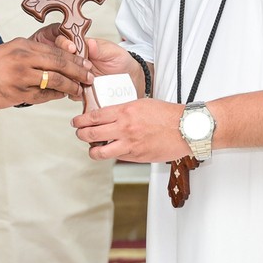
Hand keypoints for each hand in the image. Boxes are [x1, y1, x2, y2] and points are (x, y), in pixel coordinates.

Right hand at [0, 37, 91, 109]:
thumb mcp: (9, 52)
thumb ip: (30, 56)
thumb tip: (52, 63)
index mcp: (23, 45)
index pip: (56, 51)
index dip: (75, 59)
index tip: (86, 64)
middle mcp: (23, 58)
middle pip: (60, 64)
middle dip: (79, 72)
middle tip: (90, 78)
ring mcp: (20, 76)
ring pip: (54, 80)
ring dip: (70, 87)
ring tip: (78, 91)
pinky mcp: (16, 92)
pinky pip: (42, 95)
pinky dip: (53, 96)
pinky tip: (59, 97)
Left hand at [73, 98, 188, 161]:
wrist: (185, 128)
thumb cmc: (167, 114)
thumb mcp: (142, 104)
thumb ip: (125, 110)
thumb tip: (111, 116)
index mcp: (125, 111)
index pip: (95, 116)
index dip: (81, 120)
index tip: (76, 122)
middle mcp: (124, 127)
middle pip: (91, 134)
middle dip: (81, 134)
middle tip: (79, 133)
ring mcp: (129, 144)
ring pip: (99, 152)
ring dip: (92, 150)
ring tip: (92, 148)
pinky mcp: (136, 156)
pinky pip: (117, 157)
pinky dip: (112, 155)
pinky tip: (113, 151)